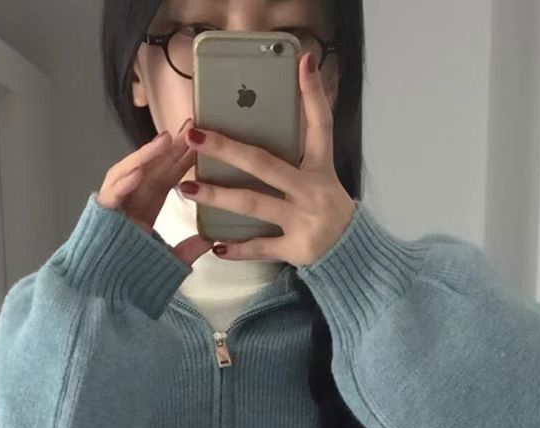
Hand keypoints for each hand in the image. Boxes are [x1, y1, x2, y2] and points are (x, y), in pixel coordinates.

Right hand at [97, 120, 213, 266]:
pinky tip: (138, 173)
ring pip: (129, 173)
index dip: (182, 159)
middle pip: (151, 169)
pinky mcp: (101, 216)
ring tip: (165, 141)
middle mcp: (130, 201)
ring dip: (146, 156)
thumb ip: (187, 251)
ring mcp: (114, 205)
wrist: (103, 292)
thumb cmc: (132, 278)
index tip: (200, 142)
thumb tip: (211, 241)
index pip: (166, 177)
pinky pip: (111, 196)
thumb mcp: (168, 262)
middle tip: (189, 126)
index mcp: (146, 207)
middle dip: (169, 147)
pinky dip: (123, 183)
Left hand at [180, 52, 355, 266]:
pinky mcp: (296, 249)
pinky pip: (260, 247)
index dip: (313, 94)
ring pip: (253, 204)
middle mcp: (311, 191)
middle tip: (195, 136)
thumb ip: (302, 150)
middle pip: (264, 164)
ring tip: (187, 189)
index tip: (302, 62)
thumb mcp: (322, 175)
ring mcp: (303, 221)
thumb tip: (277, 119)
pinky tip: (216, 244)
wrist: (351, 252)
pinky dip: (237, 249)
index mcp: (321, 168)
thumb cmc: (327, 208)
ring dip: (217, 196)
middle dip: (227, 149)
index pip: (320, 124)